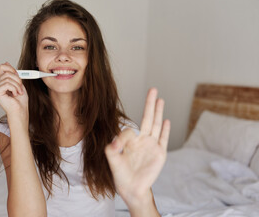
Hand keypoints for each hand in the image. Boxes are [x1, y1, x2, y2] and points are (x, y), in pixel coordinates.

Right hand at [0, 62, 28, 119]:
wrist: (20, 111)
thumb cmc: (20, 101)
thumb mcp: (18, 83)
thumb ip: (13, 74)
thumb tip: (6, 63)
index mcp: (0, 82)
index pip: (3, 67)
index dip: (12, 70)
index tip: (18, 76)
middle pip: (7, 72)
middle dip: (17, 80)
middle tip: (20, 88)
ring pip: (8, 78)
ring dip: (17, 86)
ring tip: (18, 92)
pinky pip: (7, 84)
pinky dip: (14, 89)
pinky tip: (14, 95)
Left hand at [105, 88, 169, 207]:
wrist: (132, 189)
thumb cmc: (121, 175)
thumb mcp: (113, 161)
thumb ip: (112, 150)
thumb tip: (115, 140)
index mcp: (130, 140)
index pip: (130, 129)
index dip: (124, 135)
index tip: (118, 146)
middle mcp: (142, 139)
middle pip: (147, 117)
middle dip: (149, 103)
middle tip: (153, 89)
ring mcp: (152, 145)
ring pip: (156, 124)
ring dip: (158, 112)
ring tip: (160, 99)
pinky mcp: (159, 153)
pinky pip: (163, 138)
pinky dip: (165, 130)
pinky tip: (167, 120)